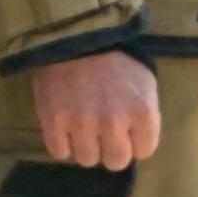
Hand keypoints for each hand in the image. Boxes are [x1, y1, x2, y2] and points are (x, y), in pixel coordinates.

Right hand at [30, 52, 161, 170]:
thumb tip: (135, 145)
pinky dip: (61, 142)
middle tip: (102, 128)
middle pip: (116, 161)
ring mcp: (81, 123)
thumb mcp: (144, 85)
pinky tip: (64, 125)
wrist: (74, 35)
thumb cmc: (115, 61)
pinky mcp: (53, 121)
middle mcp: (113, 122)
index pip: (144, 152)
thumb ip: (144, 118)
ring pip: (87, 159)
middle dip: (111, 147)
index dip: (134, 139)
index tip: (126, 124)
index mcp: (142, 113)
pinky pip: (60, 152)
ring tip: (82, 124)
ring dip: (85, 145)